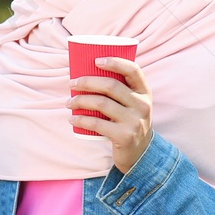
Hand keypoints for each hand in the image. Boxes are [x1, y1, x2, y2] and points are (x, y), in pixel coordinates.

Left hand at [68, 57, 153, 173]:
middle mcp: (142, 105)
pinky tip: (73, 118)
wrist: (140, 153)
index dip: (115, 62)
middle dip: (87, 82)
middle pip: (111, 85)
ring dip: (80, 100)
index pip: (133, 70)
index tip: (96, 60)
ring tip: (69, 102)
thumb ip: (121, 90)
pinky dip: (81, 119)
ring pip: (101, 103)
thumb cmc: (129, 122)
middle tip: (72, 83)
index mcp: (144, 92)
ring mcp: (134, 121)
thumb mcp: (134, 104)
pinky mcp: (124, 136)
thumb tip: (87, 73)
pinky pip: (97, 123)